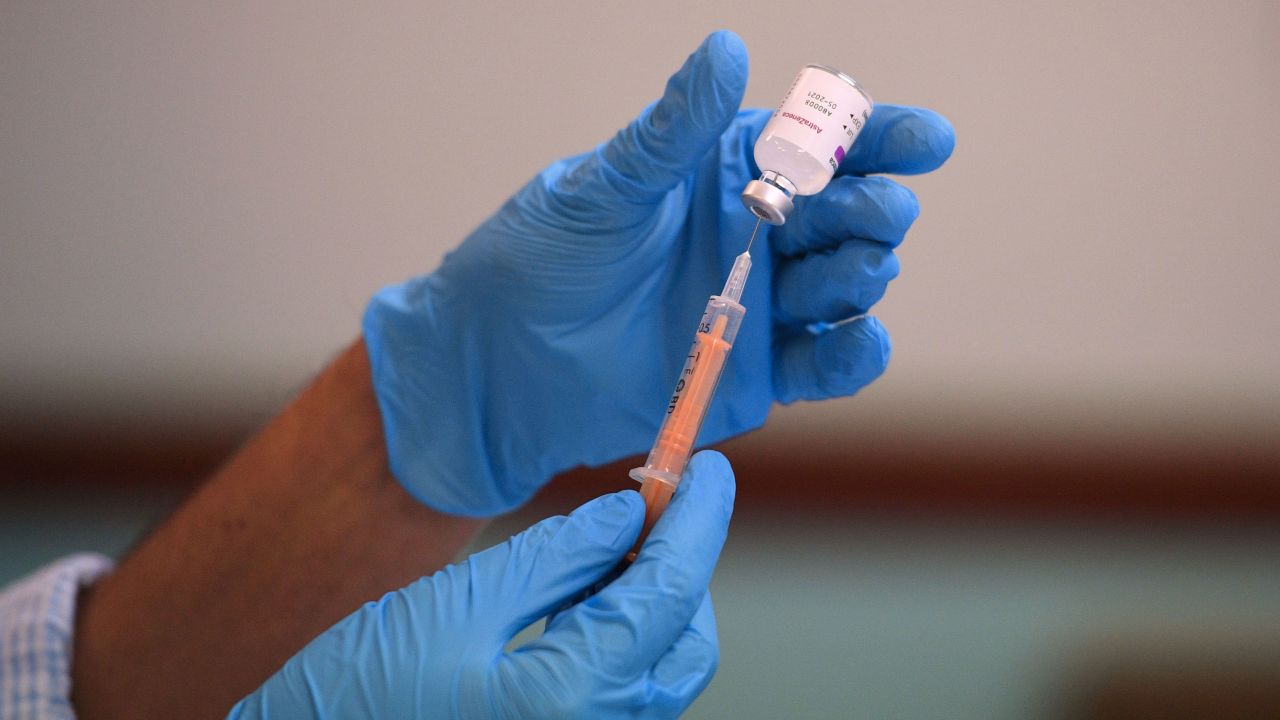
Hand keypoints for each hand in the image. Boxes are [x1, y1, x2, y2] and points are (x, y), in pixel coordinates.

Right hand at [228, 451, 734, 719]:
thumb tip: (631, 512)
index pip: (669, 591)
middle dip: (681, 564)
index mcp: (572, 699)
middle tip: (656, 497)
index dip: (698, 519)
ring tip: (616, 537)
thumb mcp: (460, 602)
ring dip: (653, 599)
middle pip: (684, 640)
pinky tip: (589, 590)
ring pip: (660, 669)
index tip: (709, 466)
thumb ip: (558, 555)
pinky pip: (624, 691)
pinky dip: (622, 634)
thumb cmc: (361, 691)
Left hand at [363, 30, 954, 513]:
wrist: (496, 364)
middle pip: (848, 213)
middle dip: (873, 207)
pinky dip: (854, 356)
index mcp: (726, 171)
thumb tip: (728, 49)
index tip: (927, 140)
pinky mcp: (756, 373)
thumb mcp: (605, 186)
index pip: (820, 143)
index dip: (881, 137)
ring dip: (864, 274)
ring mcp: (761, 304)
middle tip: (872, 211)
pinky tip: (862, 340)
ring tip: (856, 269)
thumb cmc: (539, 258)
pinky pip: (825, 364)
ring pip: (846, 285)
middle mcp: (756, 233)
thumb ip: (672, 132)